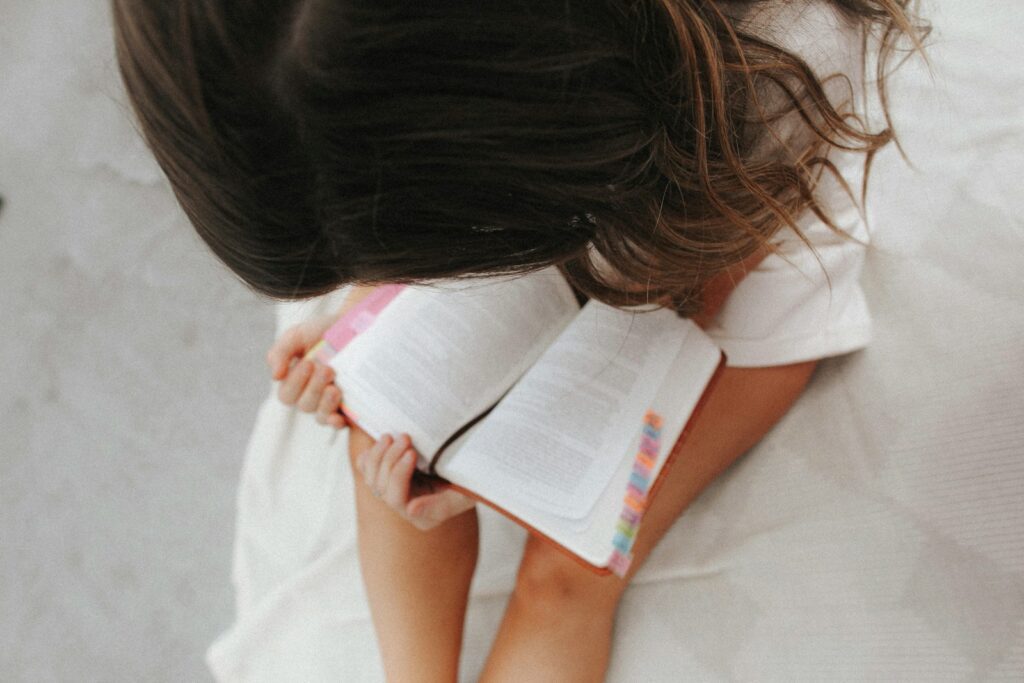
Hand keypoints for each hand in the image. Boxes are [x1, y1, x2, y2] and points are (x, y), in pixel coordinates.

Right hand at [266, 312, 346, 428]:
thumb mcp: (298, 335)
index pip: (287, 395)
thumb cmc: (322, 332)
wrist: (356, 327)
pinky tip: (339, 418)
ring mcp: (330, 404)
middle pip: (304, 405)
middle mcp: (310, 396)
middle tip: (327, 370)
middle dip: (314, 388)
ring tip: (335, 389)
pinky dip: (336, 423)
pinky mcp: (349, 408)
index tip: (308, 363)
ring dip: (325, 404)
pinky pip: (339, 423)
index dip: (296, 382)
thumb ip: (281, 352)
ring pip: (320, 416)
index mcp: (294, 382)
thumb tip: (275, 376)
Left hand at [355, 433, 475, 530]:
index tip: (412, 451)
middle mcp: (405, 507)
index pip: (397, 499)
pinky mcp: (389, 475)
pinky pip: (367, 469)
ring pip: (370, 478)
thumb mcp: (464, 494)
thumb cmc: (472, 480)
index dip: (399, 475)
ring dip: (378, 454)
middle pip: (381, 487)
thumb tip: (411, 510)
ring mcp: (395, 491)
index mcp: (422, 515)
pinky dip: (369, 456)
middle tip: (405, 437)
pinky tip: (381, 443)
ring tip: (391, 436)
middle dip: (390, 459)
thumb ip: (440, 506)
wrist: (472, 465)